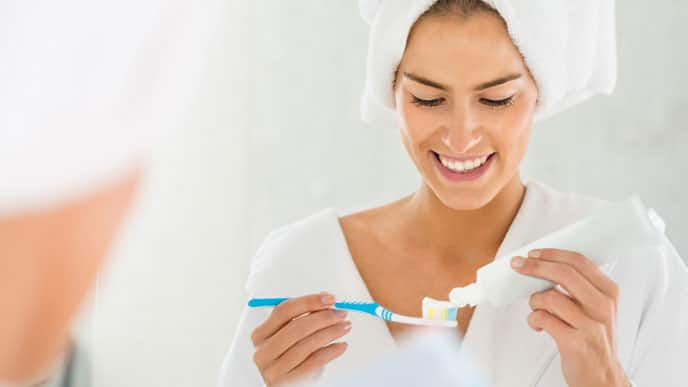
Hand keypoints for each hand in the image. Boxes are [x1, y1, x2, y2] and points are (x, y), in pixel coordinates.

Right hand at [250, 292, 350, 385]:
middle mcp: (263, 352)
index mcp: (260, 334)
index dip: (309, 301)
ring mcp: (274, 369)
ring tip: (344, 327)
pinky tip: (341, 345)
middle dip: (323, 317)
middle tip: (341, 313)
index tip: (329, 298)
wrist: (285, 385)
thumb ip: (302, 317)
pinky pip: (314, 362)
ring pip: (307, 345)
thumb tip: (324, 298)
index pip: (283, 310)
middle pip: (296, 327)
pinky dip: (331, 351)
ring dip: (331, 332)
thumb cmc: (288, 357)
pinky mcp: (287, 382)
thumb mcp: (290, 337)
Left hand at [511, 249, 629, 386]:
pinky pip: (542, 319)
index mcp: (608, 292)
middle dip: (535, 266)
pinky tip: (537, 325)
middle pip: (564, 273)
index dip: (552, 253)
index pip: (579, 261)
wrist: (602, 377)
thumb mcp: (596, 308)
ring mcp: (590, 325)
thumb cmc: (593, 339)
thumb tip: (543, 264)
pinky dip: (533, 319)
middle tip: (517, 265)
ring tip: (536, 308)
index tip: (533, 253)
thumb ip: (579, 287)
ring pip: (550, 297)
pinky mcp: (575, 342)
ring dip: (535, 301)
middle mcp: (602, 306)